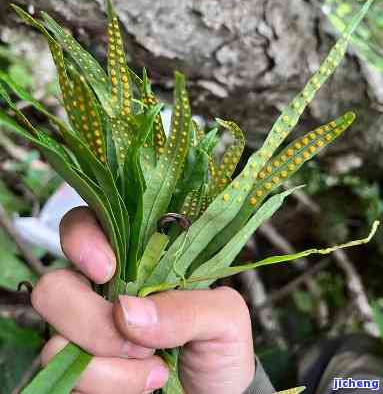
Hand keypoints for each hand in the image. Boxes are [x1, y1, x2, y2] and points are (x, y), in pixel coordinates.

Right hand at [32, 206, 254, 393]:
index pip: (85, 226)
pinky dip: (110, 386)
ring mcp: (82, 334)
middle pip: (54, 286)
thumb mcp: (224, 318)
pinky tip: (144, 385)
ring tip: (155, 368)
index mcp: (133, 262)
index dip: (82, 238)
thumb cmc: (219, 348)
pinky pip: (68, 379)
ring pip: (55, 340)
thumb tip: (126, 312)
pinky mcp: (79, 372)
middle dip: (94, 320)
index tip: (106, 268)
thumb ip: (187, 307)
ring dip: (110, 364)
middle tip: (141, 341)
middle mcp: (99, 292)